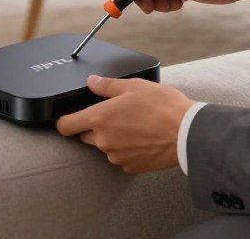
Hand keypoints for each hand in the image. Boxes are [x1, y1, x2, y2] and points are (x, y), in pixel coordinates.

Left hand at [55, 75, 195, 172]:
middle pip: (85, 135)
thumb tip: (91, 81)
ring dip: (112, 137)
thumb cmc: (162, 106)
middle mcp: (104, 140)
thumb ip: (106, 85)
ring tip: (134, 124)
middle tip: (115, 114)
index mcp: (100, 118)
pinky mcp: (130, 166)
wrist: (186, 133)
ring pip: (104, 146)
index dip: (63, 121)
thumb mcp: (133, 86)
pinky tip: (141, 137)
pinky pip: (120, 157)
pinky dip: (126, 149)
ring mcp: (116, 156)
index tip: (67, 118)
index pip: (66, 126)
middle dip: (94, 126)